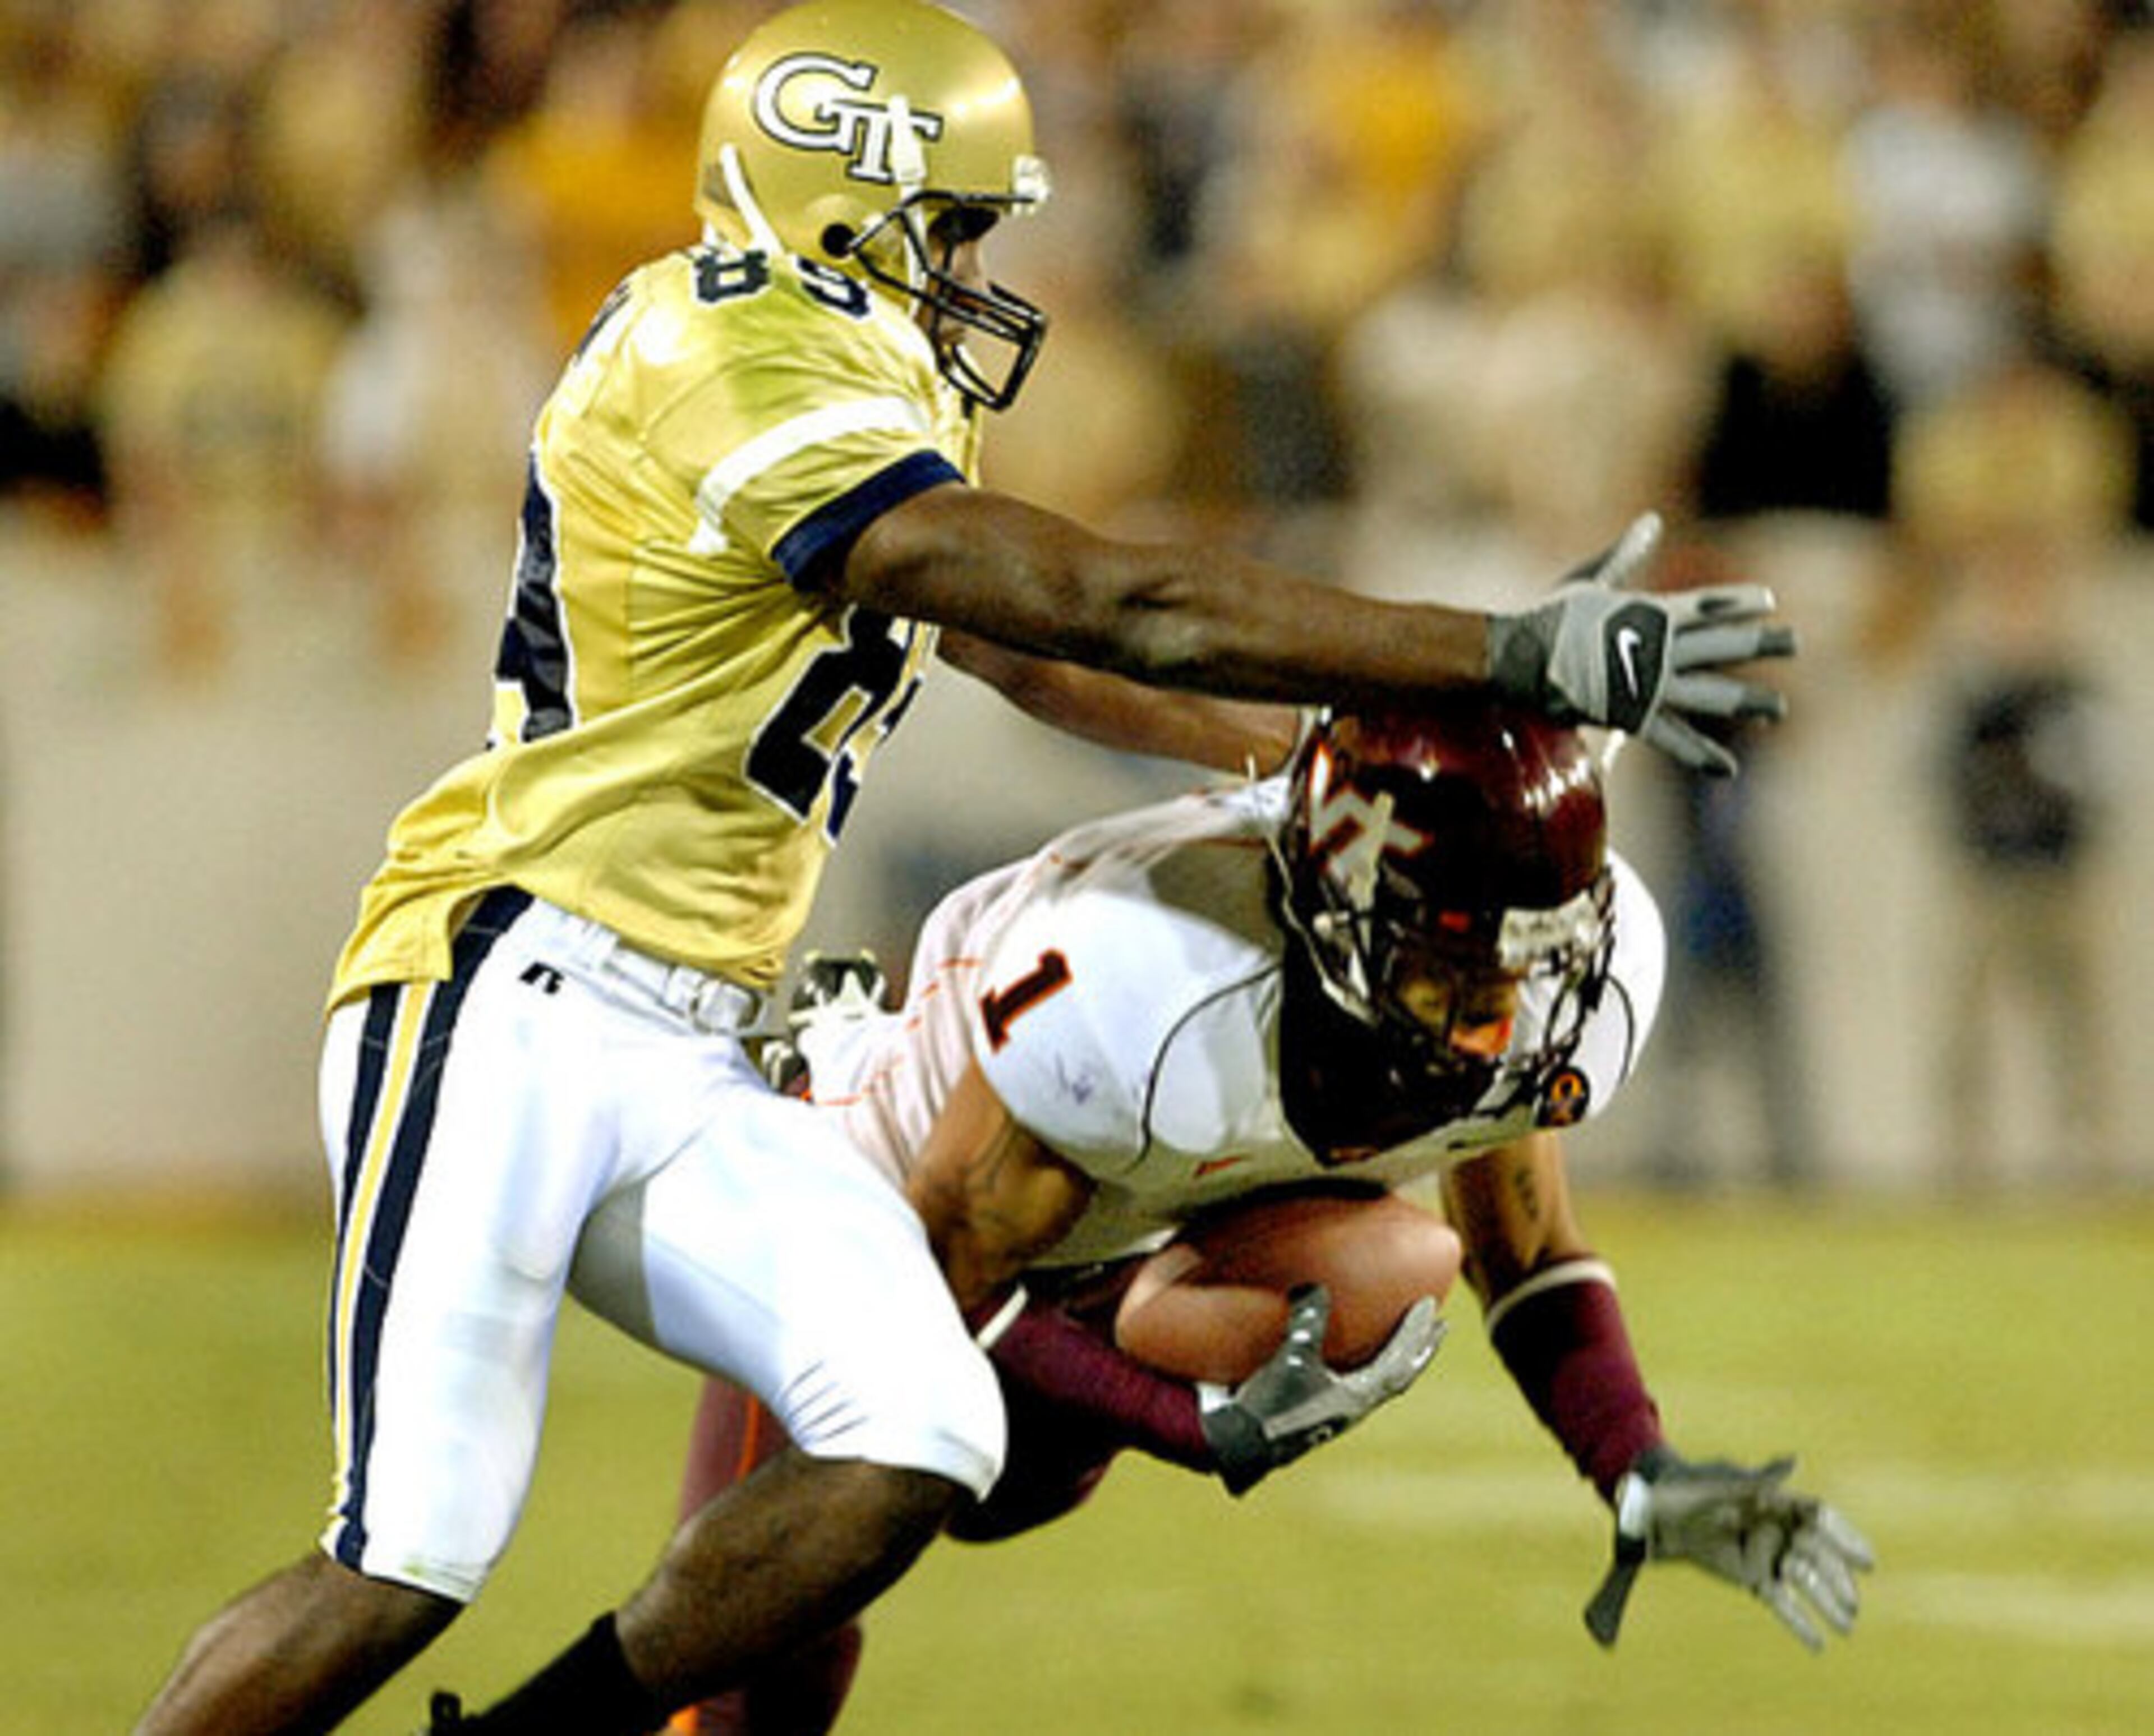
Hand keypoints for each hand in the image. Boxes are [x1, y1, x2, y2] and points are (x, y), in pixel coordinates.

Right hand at [1199, 1284, 1444, 1495]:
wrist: (1242, 1447)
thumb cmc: (1270, 1406)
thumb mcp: (1289, 1360)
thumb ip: (1306, 1323)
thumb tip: (1315, 1287)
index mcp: (1357, 1398)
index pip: (1398, 1362)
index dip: (1415, 1333)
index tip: (1430, 1306)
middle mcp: (1354, 1408)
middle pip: (1398, 1377)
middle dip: (1418, 1350)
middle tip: (1438, 1326)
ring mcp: (1337, 1414)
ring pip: (1379, 1384)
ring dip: (1395, 1359)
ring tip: (1401, 1339)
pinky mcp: (1318, 1415)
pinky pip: (1356, 1386)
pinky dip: (1366, 1367)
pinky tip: (1351, 1359)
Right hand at [1486, 513, 1796, 776]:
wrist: (1520, 655)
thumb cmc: (1549, 616)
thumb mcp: (1591, 579)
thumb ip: (1626, 554)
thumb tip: (1651, 520)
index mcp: (1653, 612)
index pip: (1710, 604)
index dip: (1741, 602)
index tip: (1769, 601)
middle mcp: (1661, 646)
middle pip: (1724, 643)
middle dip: (1762, 643)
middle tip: (1795, 644)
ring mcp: (1650, 682)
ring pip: (1712, 693)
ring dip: (1749, 702)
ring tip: (1780, 710)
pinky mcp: (1633, 714)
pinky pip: (1674, 739)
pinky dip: (1701, 755)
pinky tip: (1729, 769)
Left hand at [1584, 1444, 1875, 1650]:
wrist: (1658, 1512)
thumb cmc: (1693, 1487)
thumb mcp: (1724, 1483)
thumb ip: (1760, 1479)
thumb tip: (1794, 1460)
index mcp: (1778, 1501)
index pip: (1821, 1520)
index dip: (1846, 1538)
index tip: (1867, 1559)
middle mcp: (1779, 1529)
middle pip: (1818, 1556)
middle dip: (1838, 1579)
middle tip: (1854, 1603)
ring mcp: (1767, 1555)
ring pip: (1804, 1582)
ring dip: (1826, 1603)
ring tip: (1847, 1626)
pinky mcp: (1752, 1577)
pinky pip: (1780, 1602)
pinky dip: (1798, 1622)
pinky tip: (1818, 1642)